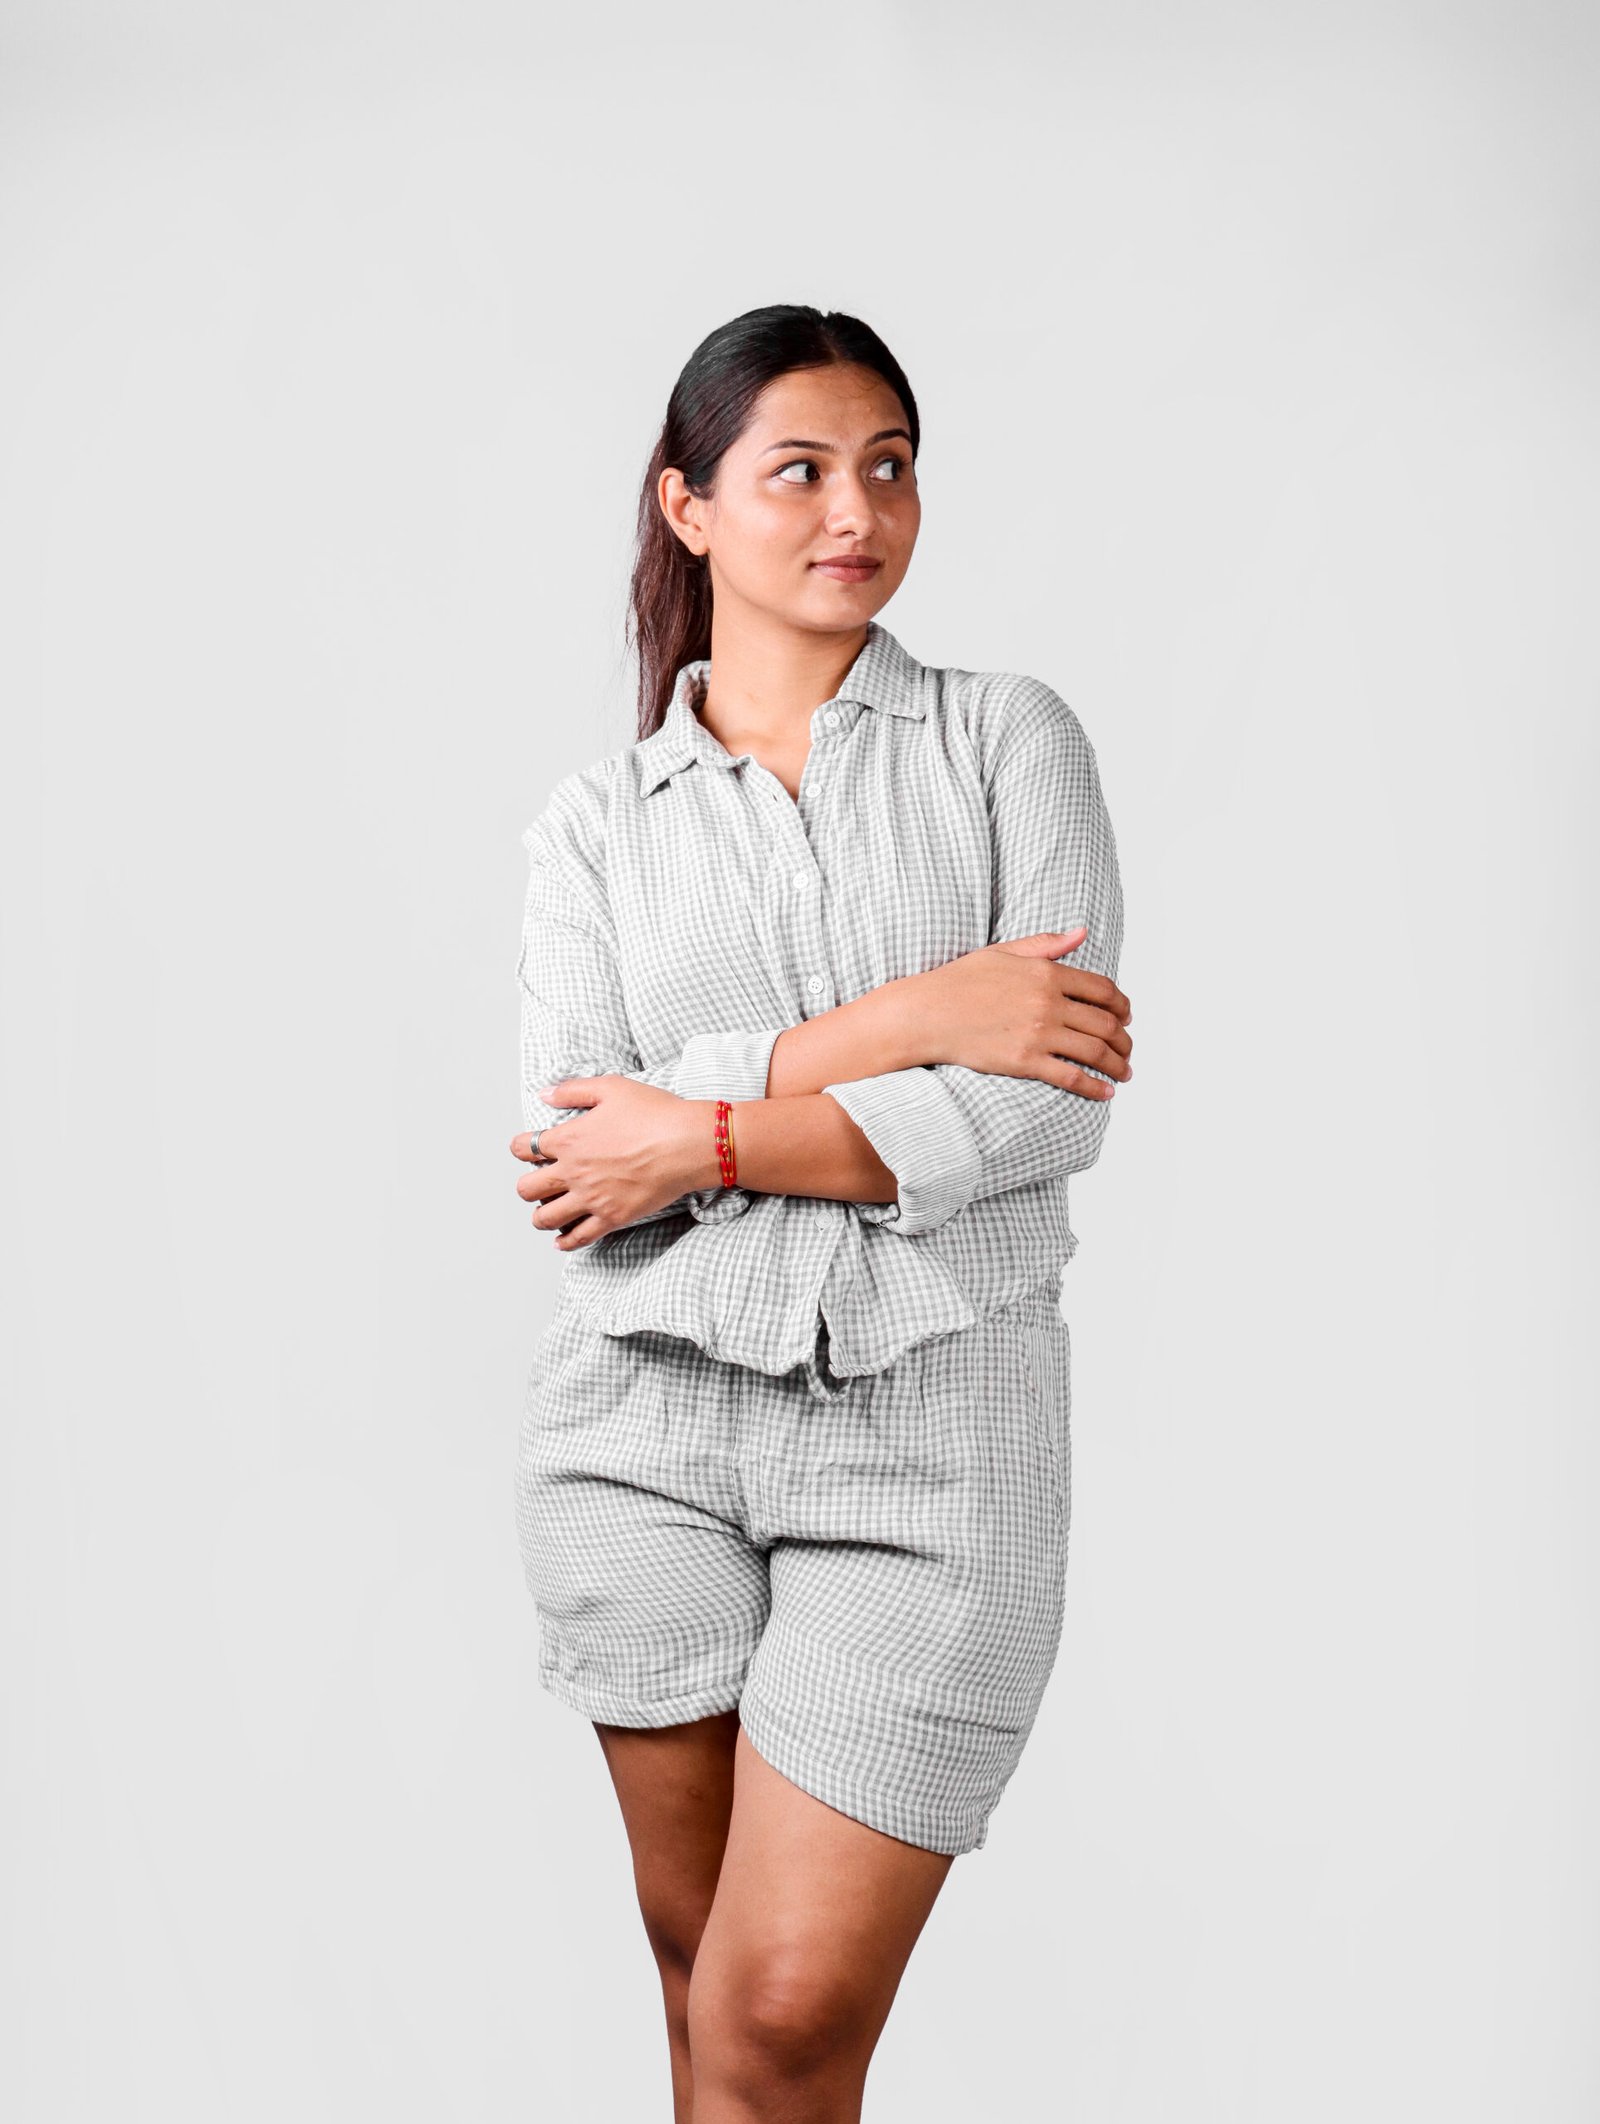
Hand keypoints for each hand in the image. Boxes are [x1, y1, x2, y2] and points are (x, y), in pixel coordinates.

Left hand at [509, 1077, 718, 1249]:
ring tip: (547, 1212)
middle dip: (527, 1186)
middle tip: (538, 1183)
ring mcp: (591, 1198)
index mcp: (568, 1139)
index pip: (523, 1149)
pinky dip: (565, 1242)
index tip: (527, 1150)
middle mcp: (573, 1172)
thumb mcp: (611, 1088)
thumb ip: (572, 1090)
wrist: (686, 1144)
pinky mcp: (611, 1217)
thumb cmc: (654, 1113)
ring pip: (544, 1218)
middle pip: (526, 1189)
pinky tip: (561, 1240)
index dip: (520, 1149)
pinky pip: (578, 1237)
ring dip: (540, 1215)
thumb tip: (545, 1094)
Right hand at [909, 928, 1132, 1095]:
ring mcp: (1038, 1034)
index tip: (1126, 1016)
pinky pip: (1071, 1077)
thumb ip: (1046, 945)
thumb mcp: (1003, 953)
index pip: (1103, 990)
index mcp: (1046, 974)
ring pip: (1095, 1052)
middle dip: (1124, 1040)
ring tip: (1123, 1073)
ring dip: (1117, 1064)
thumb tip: (1082, 933)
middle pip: (1106, 1024)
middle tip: (1127, 1050)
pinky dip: (1095, 1087)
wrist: (926, 1014)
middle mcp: (1048, 1003)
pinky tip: (1105, 1093)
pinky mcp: (1025, 1062)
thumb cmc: (959, 982)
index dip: (1122, 1005)